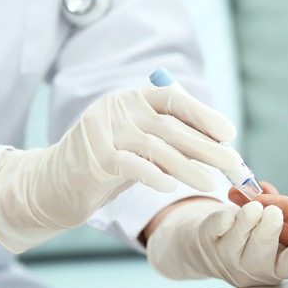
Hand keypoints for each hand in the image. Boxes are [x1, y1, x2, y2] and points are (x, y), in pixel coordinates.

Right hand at [0, 85, 241, 252]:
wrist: (54, 183)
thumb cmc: (108, 164)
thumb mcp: (140, 144)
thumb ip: (171, 139)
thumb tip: (220, 148)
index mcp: (133, 99)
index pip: (174, 99)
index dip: (204, 115)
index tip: (229, 133)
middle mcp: (119, 108)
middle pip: (170, 126)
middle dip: (206, 146)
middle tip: (233, 163)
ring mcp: (104, 131)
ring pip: (156, 148)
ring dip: (188, 167)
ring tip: (210, 184)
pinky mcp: (95, 157)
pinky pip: (132, 165)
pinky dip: (155, 176)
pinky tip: (171, 188)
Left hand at [145, 199, 287, 286]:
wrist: (210, 243)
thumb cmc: (254, 233)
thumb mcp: (278, 229)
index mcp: (277, 265)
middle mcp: (253, 268)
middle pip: (263, 254)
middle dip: (269, 232)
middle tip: (274, 213)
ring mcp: (227, 258)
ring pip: (237, 242)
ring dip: (247, 221)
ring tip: (254, 205)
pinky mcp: (206, 242)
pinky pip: (214, 231)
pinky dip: (221, 220)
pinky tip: (227, 214)